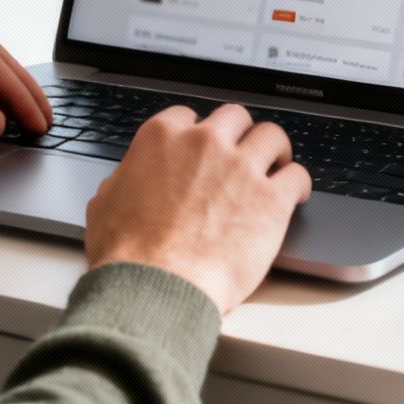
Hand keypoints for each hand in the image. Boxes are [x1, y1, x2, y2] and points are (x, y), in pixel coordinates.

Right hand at [85, 104, 310, 315]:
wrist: (155, 287)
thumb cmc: (128, 255)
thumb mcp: (106, 203)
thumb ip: (125, 179)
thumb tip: (130, 180)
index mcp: (162, 138)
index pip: (188, 116)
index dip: (197, 133)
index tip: (204, 147)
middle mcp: (205, 143)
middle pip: (235, 117)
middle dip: (239, 134)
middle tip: (242, 153)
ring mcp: (241, 168)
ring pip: (272, 136)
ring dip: (275, 150)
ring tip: (276, 165)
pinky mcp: (271, 199)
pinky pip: (298, 175)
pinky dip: (298, 183)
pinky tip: (294, 194)